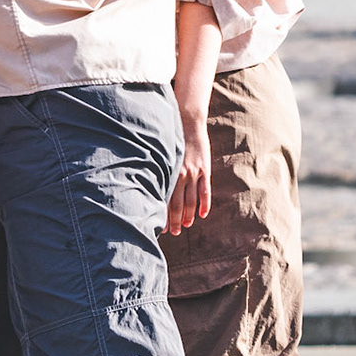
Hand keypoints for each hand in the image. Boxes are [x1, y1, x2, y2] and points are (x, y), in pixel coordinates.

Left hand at [166, 111, 211, 232]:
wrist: (186, 122)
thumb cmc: (170, 139)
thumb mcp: (160, 155)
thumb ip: (158, 171)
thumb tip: (150, 188)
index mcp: (166, 173)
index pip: (164, 200)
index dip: (162, 215)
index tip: (160, 227)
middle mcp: (179, 175)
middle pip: (177, 204)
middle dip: (174, 220)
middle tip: (173, 233)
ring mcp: (193, 173)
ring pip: (191, 201)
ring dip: (188, 216)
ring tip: (186, 226)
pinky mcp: (204, 170)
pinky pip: (205, 191)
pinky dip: (204, 205)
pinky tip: (203, 215)